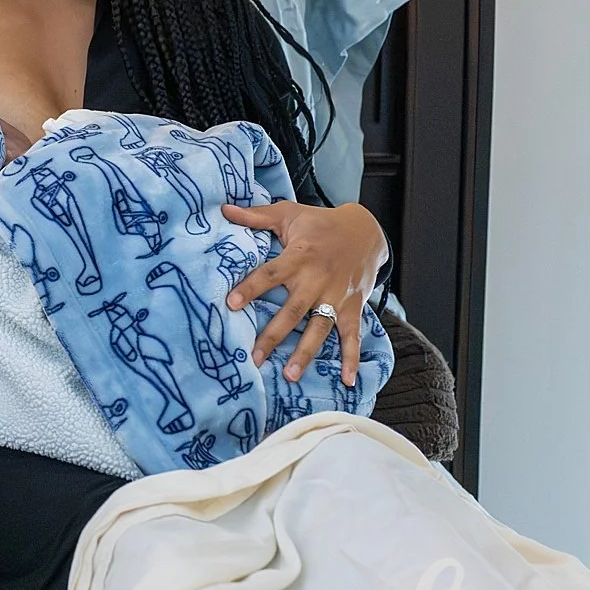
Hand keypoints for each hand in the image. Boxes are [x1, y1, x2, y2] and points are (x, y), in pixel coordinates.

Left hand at [223, 200, 387, 384]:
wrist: (366, 230)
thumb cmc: (320, 223)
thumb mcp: (288, 214)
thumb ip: (256, 217)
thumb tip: (223, 209)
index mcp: (298, 257)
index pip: (270, 275)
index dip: (250, 288)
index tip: (231, 304)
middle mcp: (317, 280)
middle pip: (292, 311)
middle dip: (273, 335)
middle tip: (254, 358)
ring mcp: (337, 296)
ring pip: (319, 329)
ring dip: (305, 353)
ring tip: (290, 375)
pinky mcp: (353, 307)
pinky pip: (353, 335)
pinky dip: (352, 357)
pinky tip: (348, 380)